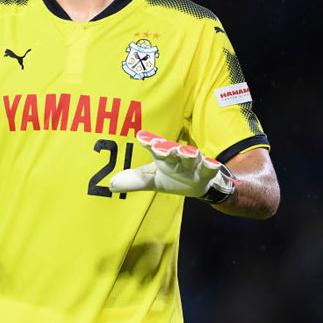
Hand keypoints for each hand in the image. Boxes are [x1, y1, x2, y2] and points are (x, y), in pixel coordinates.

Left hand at [109, 130, 238, 202]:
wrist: (200, 185)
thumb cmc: (175, 177)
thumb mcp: (154, 180)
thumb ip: (135, 181)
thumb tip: (111, 185)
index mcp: (163, 156)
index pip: (154, 146)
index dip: (148, 141)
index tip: (140, 137)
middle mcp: (177, 156)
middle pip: (171, 149)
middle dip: (164, 147)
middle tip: (157, 146)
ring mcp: (192, 163)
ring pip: (190, 155)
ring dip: (186, 152)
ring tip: (182, 151)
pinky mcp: (206, 171)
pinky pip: (209, 167)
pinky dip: (210, 165)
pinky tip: (210, 163)